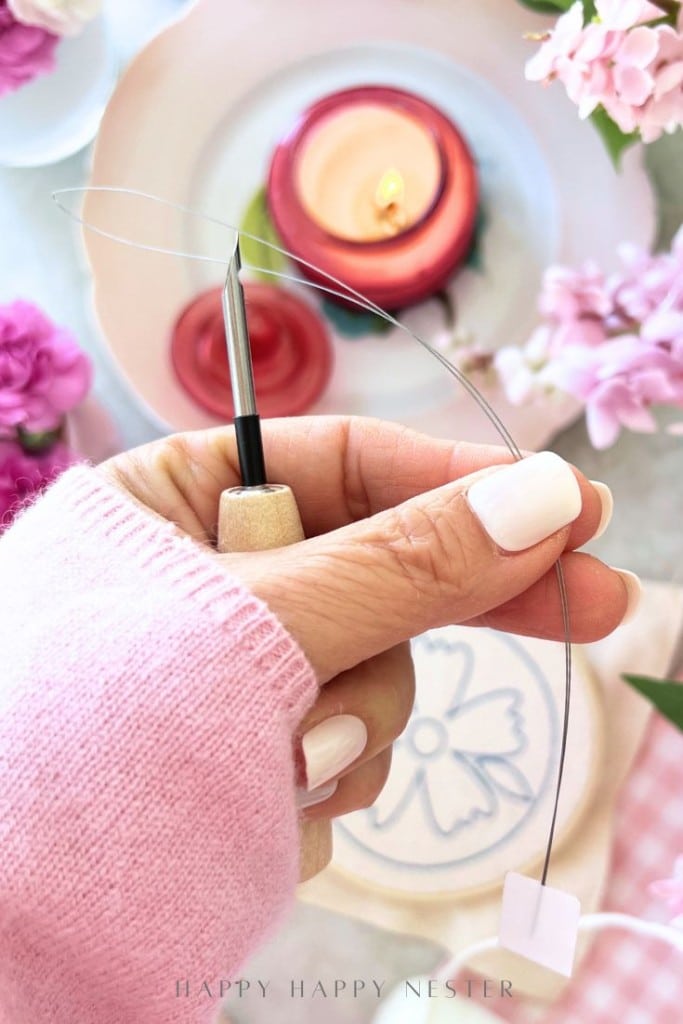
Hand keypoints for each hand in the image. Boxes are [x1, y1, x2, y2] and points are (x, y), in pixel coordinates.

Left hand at [99, 416, 634, 819]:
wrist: (4, 915)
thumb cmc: (82, 728)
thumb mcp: (254, 623)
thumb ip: (401, 567)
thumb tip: (540, 499)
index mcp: (177, 503)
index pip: (349, 464)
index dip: (463, 484)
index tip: (569, 507)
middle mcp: (210, 583)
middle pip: (376, 571)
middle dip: (462, 604)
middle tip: (593, 603)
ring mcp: (232, 675)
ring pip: (366, 676)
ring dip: (357, 722)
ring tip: (294, 763)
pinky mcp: (246, 757)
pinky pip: (335, 751)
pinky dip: (322, 782)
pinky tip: (272, 805)